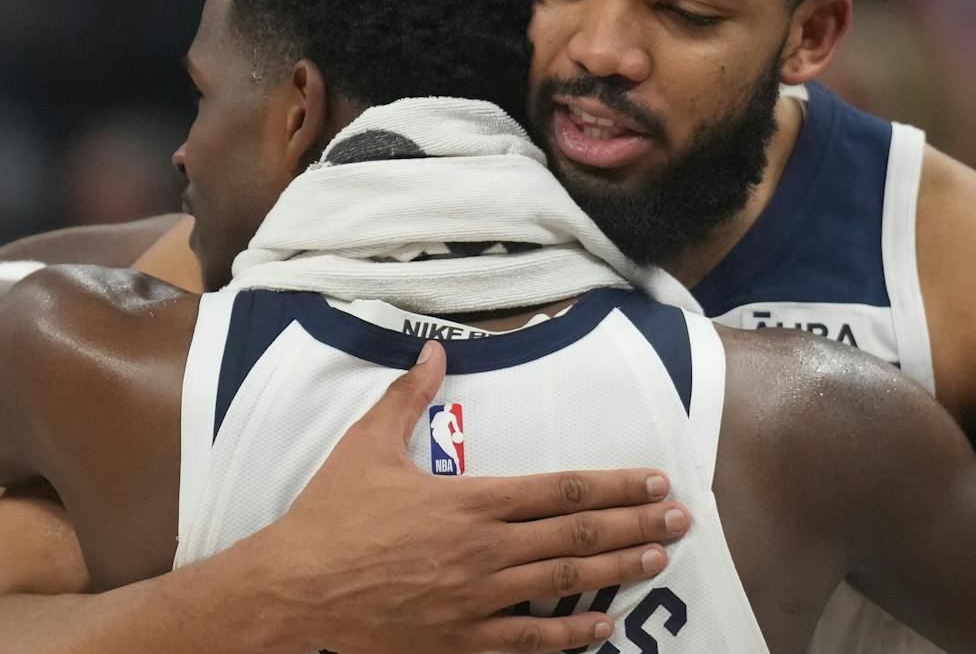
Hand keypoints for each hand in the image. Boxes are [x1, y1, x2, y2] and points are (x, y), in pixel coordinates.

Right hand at [228, 341, 690, 652]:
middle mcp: (487, 550)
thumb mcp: (367, 446)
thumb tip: (432, 351)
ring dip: (618, 571)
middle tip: (681, 522)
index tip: (653, 483)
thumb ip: (407, 397)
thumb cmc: (330, 518)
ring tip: (657, 562)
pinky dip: (570, 632)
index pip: (562, 489)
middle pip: (578, 535)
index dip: (615, 485)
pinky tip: (602, 627)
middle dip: (635, 526)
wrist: (294, 592)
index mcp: (471, 501)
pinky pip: (529, 640)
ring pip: (564, 583)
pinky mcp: (461, 642)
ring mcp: (478, 600)